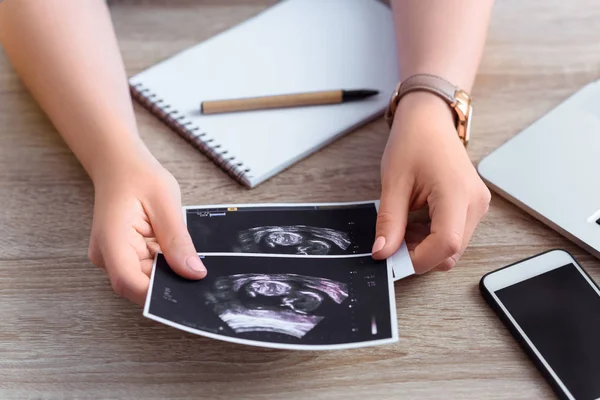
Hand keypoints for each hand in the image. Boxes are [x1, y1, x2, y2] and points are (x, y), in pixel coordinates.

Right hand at [87, 147, 205, 304]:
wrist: (119, 164)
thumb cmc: (138, 176)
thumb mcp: (166, 203)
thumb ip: (178, 240)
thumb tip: (194, 272)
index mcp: (112, 239)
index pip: (129, 282)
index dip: (157, 295)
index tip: (187, 294)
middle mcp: (107, 254)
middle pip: (138, 285)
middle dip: (168, 285)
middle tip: (198, 277)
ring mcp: (113, 256)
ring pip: (144, 279)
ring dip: (167, 274)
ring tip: (188, 259)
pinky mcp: (123, 254)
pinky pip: (146, 268)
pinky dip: (163, 265)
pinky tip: (177, 254)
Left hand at [372, 91, 490, 272]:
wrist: (429, 118)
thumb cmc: (414, 141)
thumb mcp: (394, 182)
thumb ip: (390, 221)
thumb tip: (382, 252)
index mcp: (458, 194)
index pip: (445, 245)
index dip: (418, 259)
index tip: (392, 258)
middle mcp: (475, 203)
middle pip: (451, 252)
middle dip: (420, 255)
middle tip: (393, 240)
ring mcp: (477, 205)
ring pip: (453, 247)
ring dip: (425, 247)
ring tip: (403, 226)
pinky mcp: (473, 205)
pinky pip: (455, 234)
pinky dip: (433, 237)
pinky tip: (415, 222)